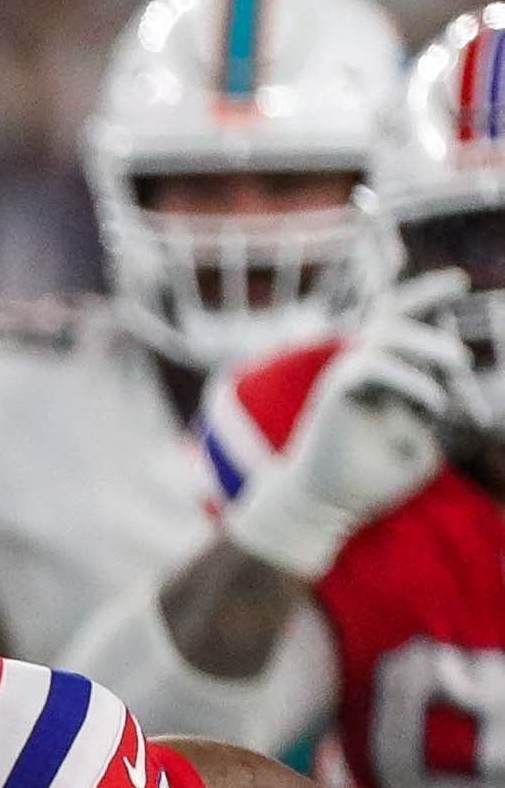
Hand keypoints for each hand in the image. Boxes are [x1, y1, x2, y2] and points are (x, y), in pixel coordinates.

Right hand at [233, 272, 470, 580]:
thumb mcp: (423, 445)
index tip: (458, 280)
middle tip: (459, 297)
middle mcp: (363, 368)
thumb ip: (436, 418)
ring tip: (459, 363)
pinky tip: (433, 405)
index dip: (428, 297)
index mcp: (386, 376)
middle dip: (427, 298)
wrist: (328, 506)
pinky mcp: (337, 393)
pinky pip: (373, 367)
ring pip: (387, 334)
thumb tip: (445, 393)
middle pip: (393, 315)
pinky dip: (409, 380)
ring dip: (429, 344)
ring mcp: (347, 378)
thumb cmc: (374, 480)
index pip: (405, 324)